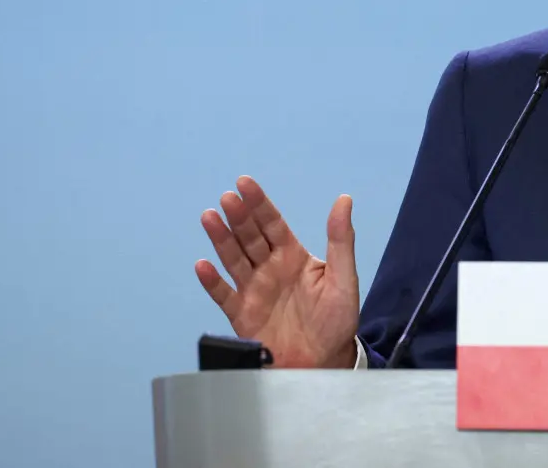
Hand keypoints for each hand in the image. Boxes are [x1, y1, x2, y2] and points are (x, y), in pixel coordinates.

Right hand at [195, 176, 359, 368]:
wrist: (324, 363)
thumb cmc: (336, 320)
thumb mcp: (344, 278)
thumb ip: (341, 240)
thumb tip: (344, 199)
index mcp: (293, 256)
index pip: (273, 224)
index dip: (259, 203)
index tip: (244, 183)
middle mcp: (270, 269)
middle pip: (250, 237)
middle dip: (239, 217)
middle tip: (228, 198)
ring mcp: (254, 291)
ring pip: (233, 259)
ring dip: (221, 239)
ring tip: (209, 217)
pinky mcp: (242, 315)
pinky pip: (224, 296)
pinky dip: (213, 282)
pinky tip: (203, 265)